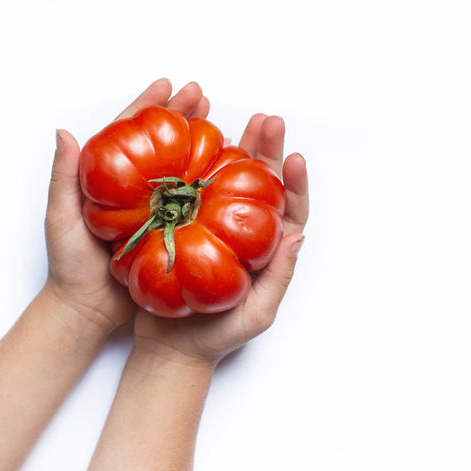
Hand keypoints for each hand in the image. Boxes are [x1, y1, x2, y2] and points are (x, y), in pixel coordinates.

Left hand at [44, 79, 211, 332]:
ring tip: (220, 122)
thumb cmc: (69, 267)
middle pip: (159, 144)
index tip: (169, 85)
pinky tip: (223, 172)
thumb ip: (63, 177)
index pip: (128, 133)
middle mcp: (131, 191)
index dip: (149, 107)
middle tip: (202, 95)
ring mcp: (150, 211)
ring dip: (197, 145)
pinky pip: (187, 204)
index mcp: (105, 180)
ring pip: (177, 170)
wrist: (86, 310)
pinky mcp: (165, 233)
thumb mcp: (61, 219)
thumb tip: (63, 132)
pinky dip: (204, 185)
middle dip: (180, 117)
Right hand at [133, 113, 309, 365]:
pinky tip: (198, 148)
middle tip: (267, 122)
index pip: (288, 211)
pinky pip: (194, 196)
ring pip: (228, 185)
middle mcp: (243, 236)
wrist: (170, 349)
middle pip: (261, 187)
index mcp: (267, 253)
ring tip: (239, 121)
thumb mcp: (257, 313)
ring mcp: (213, 231)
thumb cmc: (217, 337)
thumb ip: (279, 277)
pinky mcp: (186, 230)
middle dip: (267, 152)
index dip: (294, 184)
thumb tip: (300, 236)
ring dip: (235, 152)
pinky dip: (198, 171)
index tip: (294, 158)